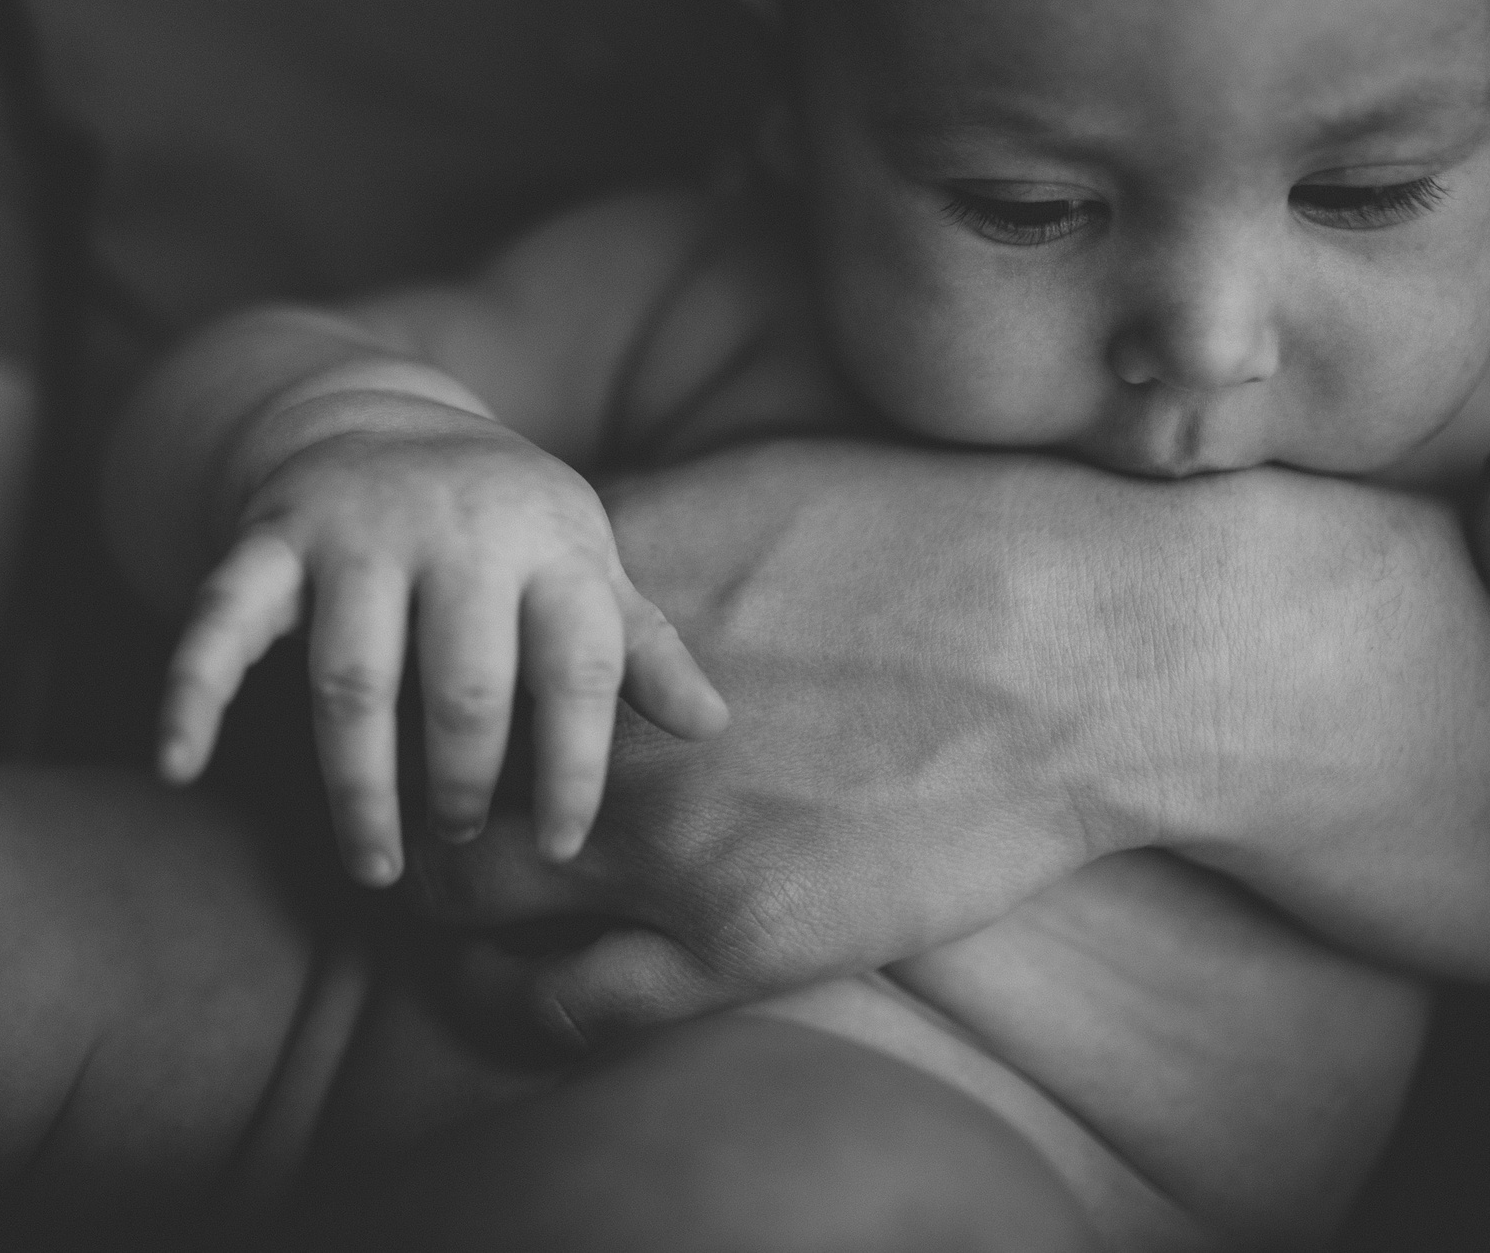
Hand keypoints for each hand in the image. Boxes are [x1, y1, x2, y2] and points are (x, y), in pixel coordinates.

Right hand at [160, 420, 726, 887]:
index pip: (574, 667)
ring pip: (351, 679)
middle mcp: (451, 526)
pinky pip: (219, 620)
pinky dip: (191, 692)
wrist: (371, 417)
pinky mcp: (267, 537)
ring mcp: (351, 530)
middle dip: (465, 783)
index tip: (568, 845)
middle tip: (464, 843)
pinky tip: (179, 767)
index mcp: (546, 536)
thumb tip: (716, 726)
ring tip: (377, 865)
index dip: (575, 765)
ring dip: (359, 787)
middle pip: (462, 685)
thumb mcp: (579, 563)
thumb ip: (638, 646)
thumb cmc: (500, 523)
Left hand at [413, 444, 1160, 1045]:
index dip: (414, 676)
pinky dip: (508, 1000)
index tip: (409, 695)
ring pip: (463, 893)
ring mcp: (667, 837)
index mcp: (607, 601)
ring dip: (432, 897)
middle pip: (425, 768)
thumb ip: (645, 538)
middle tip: (398, 803)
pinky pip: (569, 1004)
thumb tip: (565, 561)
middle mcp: (606, 720)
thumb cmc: (946, 542)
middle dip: (396, 787)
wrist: (1094, 647)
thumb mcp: (766, 484)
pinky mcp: (740, 939)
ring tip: (429, 898)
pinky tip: (498, 990)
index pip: (439, 647)